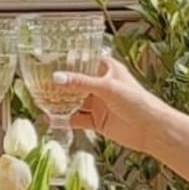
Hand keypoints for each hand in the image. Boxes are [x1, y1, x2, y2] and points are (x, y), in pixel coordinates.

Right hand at [47, 54, 170, 153]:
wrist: (151, 130)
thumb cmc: (137, 102)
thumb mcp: (107, 88)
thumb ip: (80, 83)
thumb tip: (56, 78)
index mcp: (106, 69)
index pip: (82, 61)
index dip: (66, 60)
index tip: (46, 59)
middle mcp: (100, 85)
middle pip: (74, 82)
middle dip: (58, 84)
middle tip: (37, 82)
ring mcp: (98, 104)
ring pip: (73, 101)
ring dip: (59, 102)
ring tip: (39, 100)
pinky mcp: (96, 121)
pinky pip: (75, 119)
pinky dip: (63, 120)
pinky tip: (50, 119)